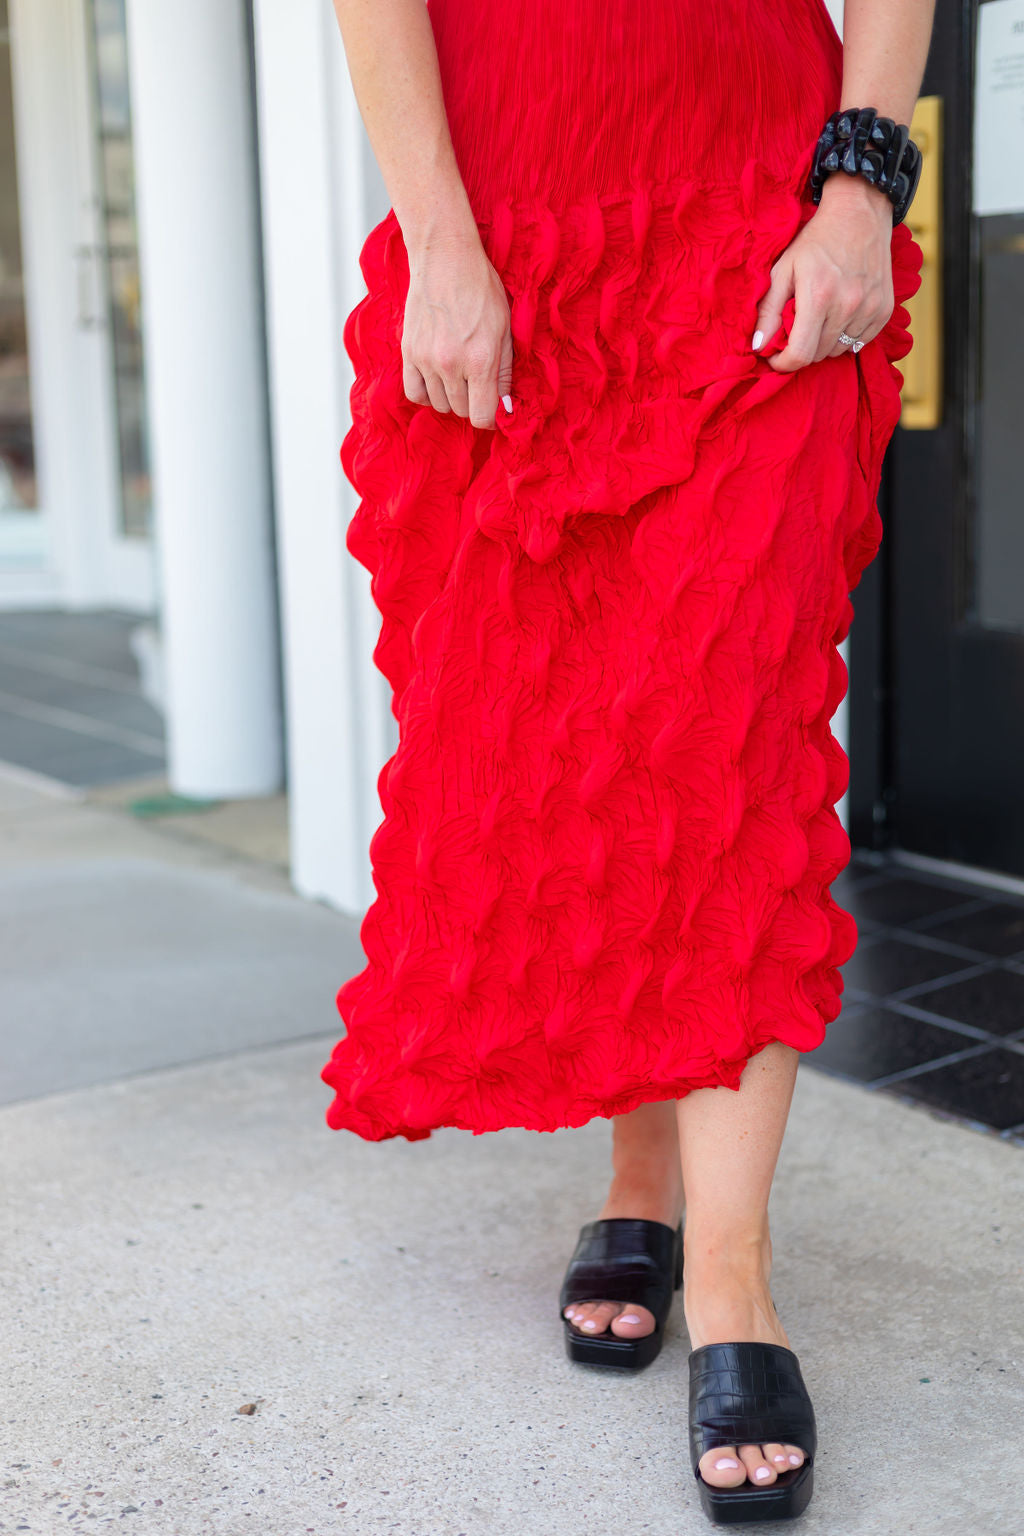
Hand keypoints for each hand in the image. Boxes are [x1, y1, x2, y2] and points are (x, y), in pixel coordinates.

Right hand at [402, 229, 514, 428]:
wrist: (445, 258)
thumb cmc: (481, 289)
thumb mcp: (505, 329)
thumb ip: (505, 372)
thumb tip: (505, 406)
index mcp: (480, 360)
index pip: (482, 416)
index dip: (491, 418)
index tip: (494, 410)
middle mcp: (451, 364)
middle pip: (461, 411)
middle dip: (473, 403)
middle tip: (479, 385)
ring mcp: (426, 359)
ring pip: (439, 404)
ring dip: (451, 397)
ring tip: (460, 376)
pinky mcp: (408, 352)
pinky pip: (414, 393)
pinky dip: (427, 393)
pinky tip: (437, 381)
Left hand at [751, 174, 895, 371]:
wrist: (859, 213)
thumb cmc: (816, 241)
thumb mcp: (783, 269)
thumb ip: (768, 311)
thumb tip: (758, 347)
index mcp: (818, 296)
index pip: (800, 355)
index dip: (782, 364)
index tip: (774, 357)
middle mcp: (848, 306)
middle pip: (818, 355)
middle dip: (801, 349)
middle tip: (795, 328)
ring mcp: (870, 309)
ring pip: (838, 351)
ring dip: (823, 343)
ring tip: (818, 318)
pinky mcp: (884, 310)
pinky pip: (859, 342)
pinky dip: (845, 336)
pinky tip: (839, 314)